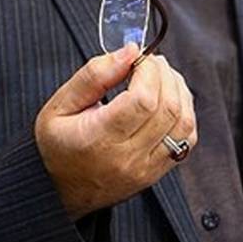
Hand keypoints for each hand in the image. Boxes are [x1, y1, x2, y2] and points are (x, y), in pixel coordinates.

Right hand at [34, 44, 196, 219]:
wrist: (57, 189)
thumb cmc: (56, 144)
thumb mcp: (59, 104)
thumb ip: (94, 75)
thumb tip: (130, 52)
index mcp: (99, 139)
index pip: (143, 100)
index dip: (148, 71)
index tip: (138, 58)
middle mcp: (127, 158)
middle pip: (168, 109)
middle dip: (165, 75)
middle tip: (150, 62)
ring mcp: (146, 169)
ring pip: (184, 124)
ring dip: (179, 91)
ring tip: (161, 76)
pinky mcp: (156, 173)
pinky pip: (186, 141)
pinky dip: (184, 113)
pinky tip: (169, 99)